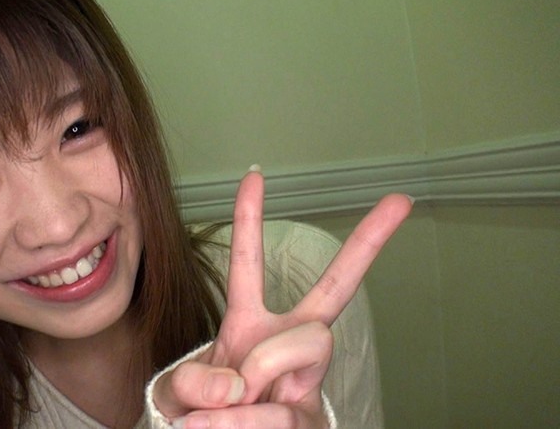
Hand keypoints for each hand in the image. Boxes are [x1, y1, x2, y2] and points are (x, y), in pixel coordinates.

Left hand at [153, 170, 411, 427]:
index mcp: (247, 326)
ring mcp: (304, 381)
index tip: (255, 174)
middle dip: (367, 243)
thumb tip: (240, 385)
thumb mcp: (177, 392)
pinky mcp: (309, 419)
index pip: (247, 265)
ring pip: (311, 340)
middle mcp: (284, 344)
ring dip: (261, 368)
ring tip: (227, 404)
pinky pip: (287, 410)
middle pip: (335, 288)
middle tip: (400, 201)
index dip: (249, 220)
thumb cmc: (194, 418)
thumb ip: (194, 381)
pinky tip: (227, 427)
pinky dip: (248, 421)